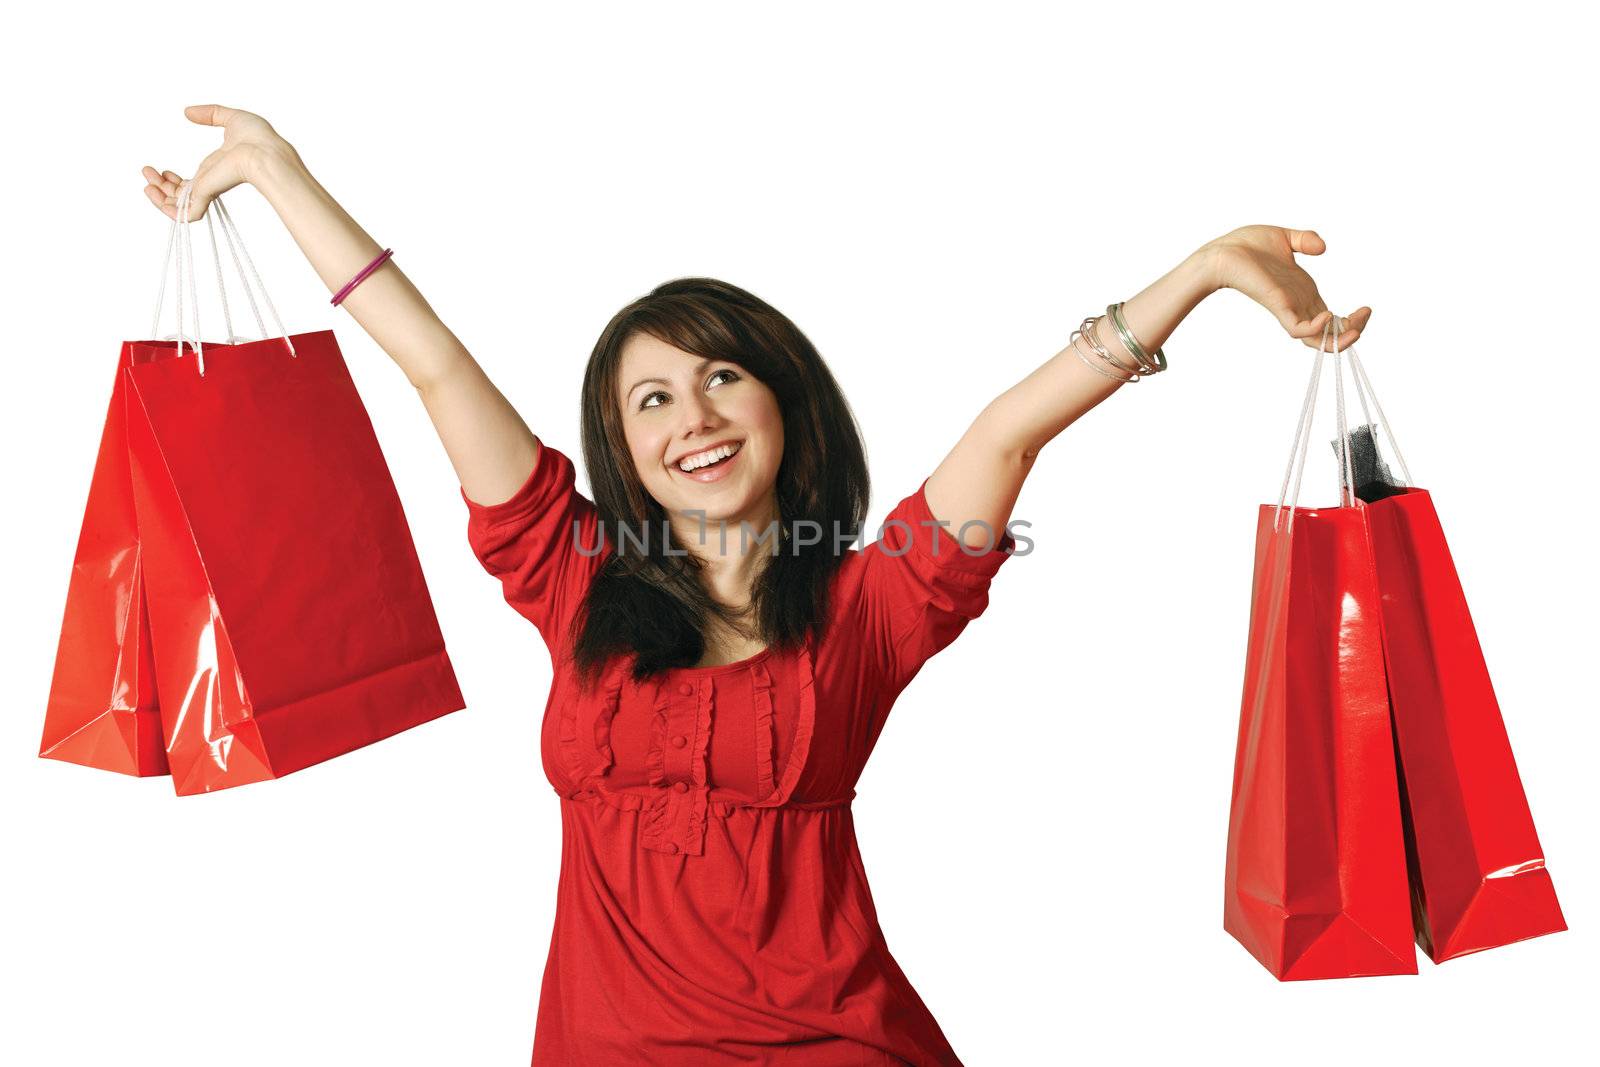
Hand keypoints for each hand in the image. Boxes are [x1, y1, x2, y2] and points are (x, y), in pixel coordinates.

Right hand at [141, 105, 294, 220]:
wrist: (264, 151)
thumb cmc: (258, 138)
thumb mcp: (230, 119)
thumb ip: (210, 114)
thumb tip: (188, 112)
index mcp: (216, 171)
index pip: (190, 184)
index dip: (173, 179)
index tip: (163, 169)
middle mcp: (211, 183)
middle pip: (180, 195)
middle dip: (160, 186)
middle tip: (148, 173)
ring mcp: (209, 190)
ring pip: (177, 205)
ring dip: (157, 196)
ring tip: (146, 183)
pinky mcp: (207, 195)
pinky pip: (183, 214)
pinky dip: (165, 208)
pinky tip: (152, 191)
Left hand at [1199, 225, 1371, 350]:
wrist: (1222, 250)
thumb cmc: (1246, 246)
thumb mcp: (1285, 239)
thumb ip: (1306, 241)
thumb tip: (1323, 248)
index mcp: (1303, 294)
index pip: (1333, 320)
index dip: (1352, 321)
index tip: (1367, 309)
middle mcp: (1298, 305)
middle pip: (1330, 333)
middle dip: (1353, 331)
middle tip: (1365, 317)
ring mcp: (1288, 308)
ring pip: (1317, 339)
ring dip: (1339, 340)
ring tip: (1356, 330)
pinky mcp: (1276, 307)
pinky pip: (1297, 329)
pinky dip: (1314, 329)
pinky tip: (1327, 316)